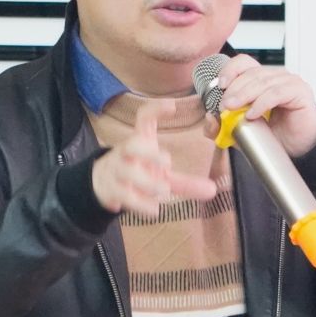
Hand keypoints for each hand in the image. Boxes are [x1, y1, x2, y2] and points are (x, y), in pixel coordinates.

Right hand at [92, 96, 218, 218]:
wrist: (102, 185)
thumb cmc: (137, 173)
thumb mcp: (161, 175)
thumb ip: (186, 183)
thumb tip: (213, 190)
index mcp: (140, 142)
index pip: (143, 119)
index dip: (155, 110)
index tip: (172, 106)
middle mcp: (127, 153)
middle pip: (131, 144)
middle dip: (148, 152)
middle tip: (167, 162)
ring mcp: (117, 171)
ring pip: (127, 172)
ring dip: (146, 181)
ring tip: (163, 190)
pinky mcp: (111, 189)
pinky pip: (123, 194)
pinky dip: (139, 203)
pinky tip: (154, 211)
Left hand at [211, 55, 315, 157]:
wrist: (297, 150)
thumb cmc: (274, 136)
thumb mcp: (241, 131)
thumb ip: (223, 126)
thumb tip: (209, 118)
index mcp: (261, 79)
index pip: (244, 62)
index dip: (230, 69)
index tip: (220, 85)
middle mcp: (276, 76)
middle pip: (251, 73)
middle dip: (234, 89)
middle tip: (224, 105)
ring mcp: (290, 82)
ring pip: (263, 81)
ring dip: (245, 95)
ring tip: (234, 109)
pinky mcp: (300, 92)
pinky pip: (277, 92)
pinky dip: (262, 102)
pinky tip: (253, 114)